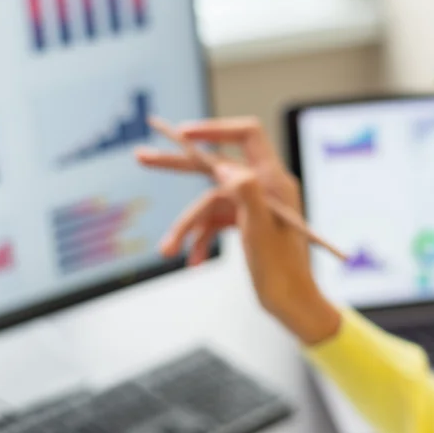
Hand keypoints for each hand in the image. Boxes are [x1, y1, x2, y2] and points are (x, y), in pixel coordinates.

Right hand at [136, 117, 340, 343]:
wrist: (292, 304)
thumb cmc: (283, 271)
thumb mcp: (261, 231)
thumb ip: (246, 193)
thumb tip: (224, 167)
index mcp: (274, 181)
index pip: (247, 135)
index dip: (215, 129)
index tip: (183, 135)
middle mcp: (263, 187)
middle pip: (215, 165)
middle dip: (178, 166)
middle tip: (141, 157)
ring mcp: (252, 206)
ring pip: (208, 204)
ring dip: (187, 227)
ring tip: (167, 250)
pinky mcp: (244, 224)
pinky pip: (213, 223)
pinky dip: (200, 239)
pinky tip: (192, 261)